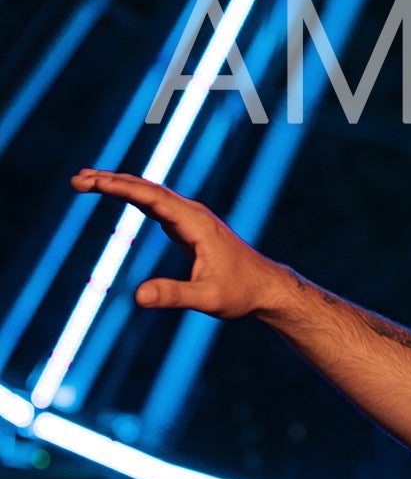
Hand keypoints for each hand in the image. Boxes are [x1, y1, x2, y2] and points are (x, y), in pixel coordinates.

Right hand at [70, 169, 291, 318]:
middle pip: (147, 189)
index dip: (121, 188)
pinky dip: (132, 196)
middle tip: (77, 179)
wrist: (265, 287)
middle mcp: (192, 214)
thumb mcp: (207, 299)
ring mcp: (190, 218)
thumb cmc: (240, 293)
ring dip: (119, 185)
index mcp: (196, 224)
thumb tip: (138, 297)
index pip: (153, 198)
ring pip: (150, 194)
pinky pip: (155, 204)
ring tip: (86, 181)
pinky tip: (117, 192)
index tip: (93, 182)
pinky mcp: (187, 226)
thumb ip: (174, 296)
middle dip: (112, 181)